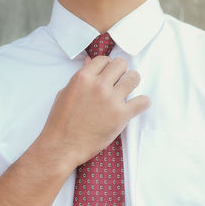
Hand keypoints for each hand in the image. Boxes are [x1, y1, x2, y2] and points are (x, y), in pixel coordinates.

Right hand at [32, 56, 149, 172]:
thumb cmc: (61, 122)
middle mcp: (98, 85)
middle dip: (121, 71)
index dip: (107, 66)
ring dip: (133, 82)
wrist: (63, 146)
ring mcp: (111, 100)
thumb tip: (89, 61)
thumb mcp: (65, 93)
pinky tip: (139, 105)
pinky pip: (142, 101)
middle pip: (121, 64)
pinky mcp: (121, 115)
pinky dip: (143, 102)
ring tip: (129, 91)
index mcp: (83, 78)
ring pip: (133, 78)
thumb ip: (80, 76)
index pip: (104, 59)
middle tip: (120, 81)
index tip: (109, 74)